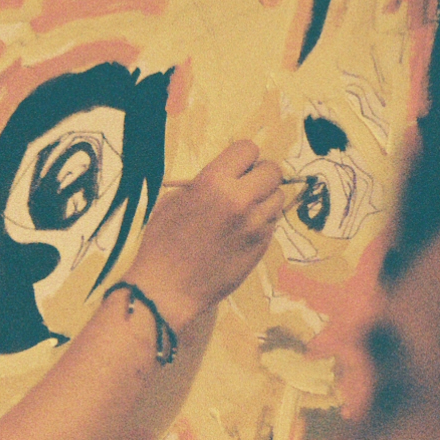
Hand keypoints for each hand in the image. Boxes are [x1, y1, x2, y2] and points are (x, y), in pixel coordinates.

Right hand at [125, 140, 283, 331]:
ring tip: (243, 213)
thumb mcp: (175, 201)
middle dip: (260, 175)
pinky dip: (261, 224)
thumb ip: (206, 183)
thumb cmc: (161, 244)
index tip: (236, 168)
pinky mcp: (261, 246)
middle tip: (246, 188)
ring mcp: (255, 225)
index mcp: (213, 182)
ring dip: (264, 200)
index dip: (242, 158)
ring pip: (277, 198)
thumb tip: (230, 176)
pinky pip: (271, 223)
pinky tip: (240, 234)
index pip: (248, 149)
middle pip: (273, 170)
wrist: (167, 290)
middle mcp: (240, 200)